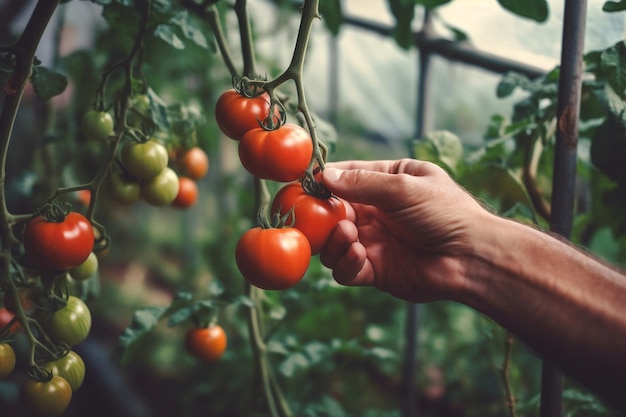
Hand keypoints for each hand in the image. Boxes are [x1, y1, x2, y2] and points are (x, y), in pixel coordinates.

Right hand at [319, 159, 490, 302]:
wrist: (471, 258)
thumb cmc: (445, 213)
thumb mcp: (403, 187)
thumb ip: (361, 183)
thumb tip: (323, 176)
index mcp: (387, 183)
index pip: (346, 177)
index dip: (324, 180)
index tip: (304, 183)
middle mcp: (376, 212)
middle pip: (333, 212)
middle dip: (320, 215)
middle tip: (311, 217)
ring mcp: (374, 242)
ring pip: (333, 242)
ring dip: (333, 239)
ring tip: (349, 234)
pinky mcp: (375, 271)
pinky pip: (345, 269)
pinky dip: (344, 263)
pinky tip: (358, 254)